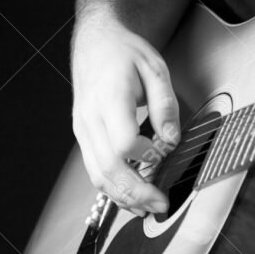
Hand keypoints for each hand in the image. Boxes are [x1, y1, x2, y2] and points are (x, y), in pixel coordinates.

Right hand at [71, 7, 179, 213]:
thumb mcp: (155, 68)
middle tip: (162, 204)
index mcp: (108, 98)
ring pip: (98, 175)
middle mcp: (90, 119)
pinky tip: (132, 198)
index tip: (167, 150)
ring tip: (149, 209)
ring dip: (124, 198)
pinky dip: (113, 190)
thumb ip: (165, 105)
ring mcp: (83, 130)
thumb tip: (171, 140)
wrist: (95, 44)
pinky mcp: (83, 138)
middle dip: (137, 192)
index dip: (148, 155)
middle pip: (109, 167)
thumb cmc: (125, 54)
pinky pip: (95, 171)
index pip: (124, 142)